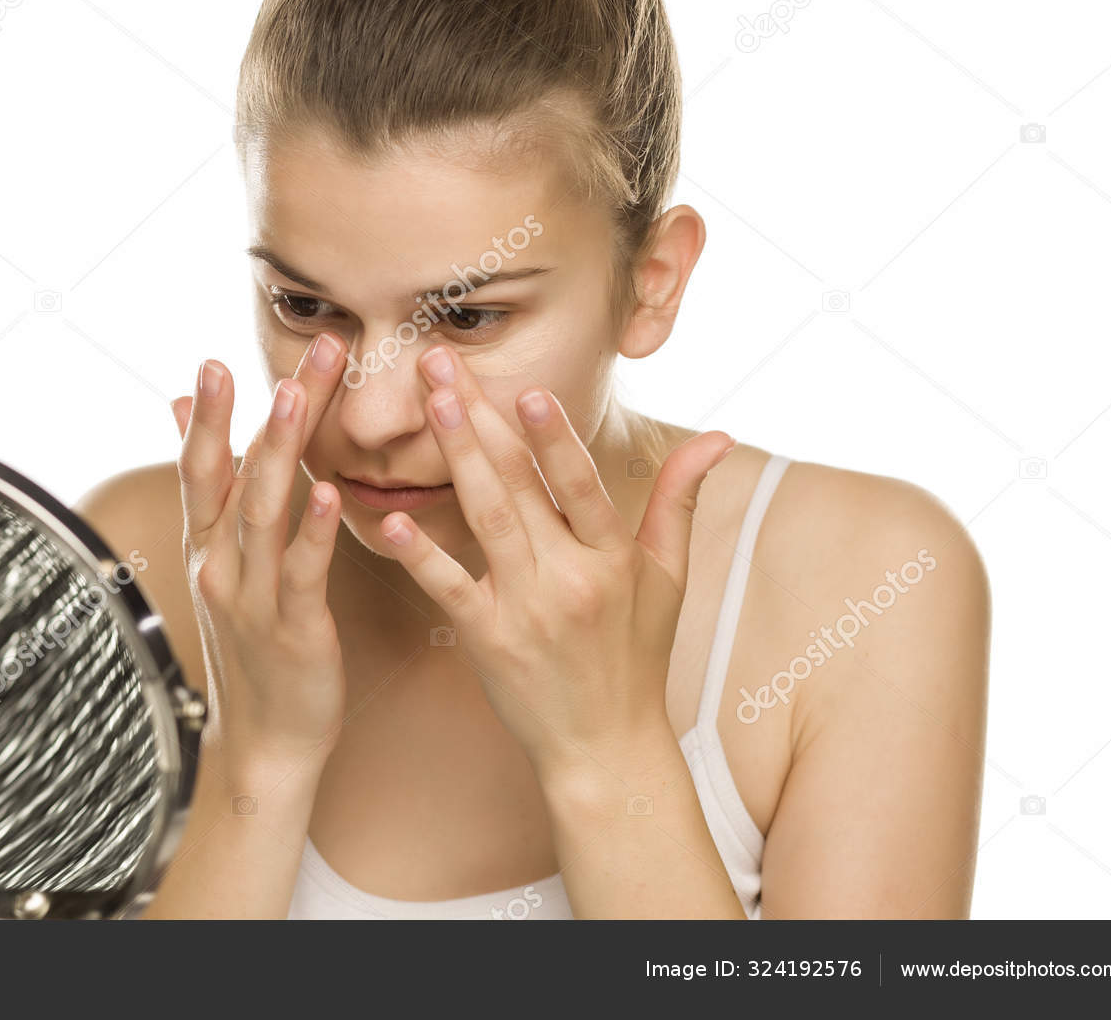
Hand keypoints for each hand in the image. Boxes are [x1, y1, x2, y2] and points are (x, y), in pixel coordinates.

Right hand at [170, 332, 349, 784]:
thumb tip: (176, 411)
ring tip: (297, 398)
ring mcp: (252, 598)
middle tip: (289, 356)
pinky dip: (312, 531)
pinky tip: (330, 492)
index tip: (212, 360)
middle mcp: (220, 566)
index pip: (201, 468)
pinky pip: (301, 573)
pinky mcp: (293, 630)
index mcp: (208, 547)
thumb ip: (211, 489)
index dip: (205, 415)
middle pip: (235, 476)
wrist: (266, 743)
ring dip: (280, 451)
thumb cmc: (254, 646)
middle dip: (259, 412)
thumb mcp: (221, 566)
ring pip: (262, 513)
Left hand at [379, 344, 733, 785]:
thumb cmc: (635, 655)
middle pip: (520, 486)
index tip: (528, 387)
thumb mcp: (669, 577)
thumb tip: (719, 437)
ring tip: (429, 406)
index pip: (581, 485)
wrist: (605, 746)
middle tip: (442, 364)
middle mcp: (570, 578)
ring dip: (455, 458)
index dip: (554, 437)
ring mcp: (527, 609)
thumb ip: (679, 500)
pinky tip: (391, 518)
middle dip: (480, 419)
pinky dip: (419, 555)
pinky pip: (449, 588)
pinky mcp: (488, 639)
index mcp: (613, 559)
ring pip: (485, 519)